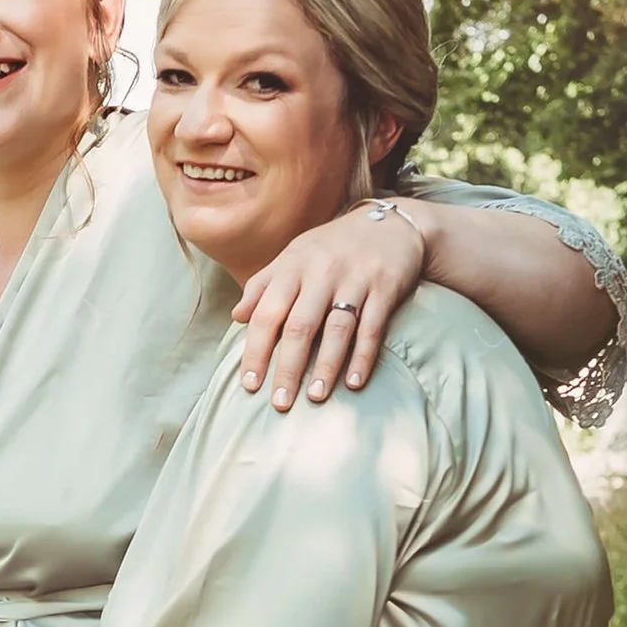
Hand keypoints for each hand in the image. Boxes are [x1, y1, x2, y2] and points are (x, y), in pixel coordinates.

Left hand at [234, 199, 433, 410]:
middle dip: (287, 367)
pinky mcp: (385, 287)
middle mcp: (321, 272)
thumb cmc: (331, 248)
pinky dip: (363, 356)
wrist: (390, 224)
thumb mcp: (293, 257)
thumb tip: (236, 317)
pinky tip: (355, 383)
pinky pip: (372, 327)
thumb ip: (263, 285)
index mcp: (291, 267)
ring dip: (324, 366)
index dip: (256, 350)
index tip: (249, 384)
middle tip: (280, 403)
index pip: (266, 314)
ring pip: (336, 328)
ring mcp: (354, 280)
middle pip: (299, 326)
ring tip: (315, 397)